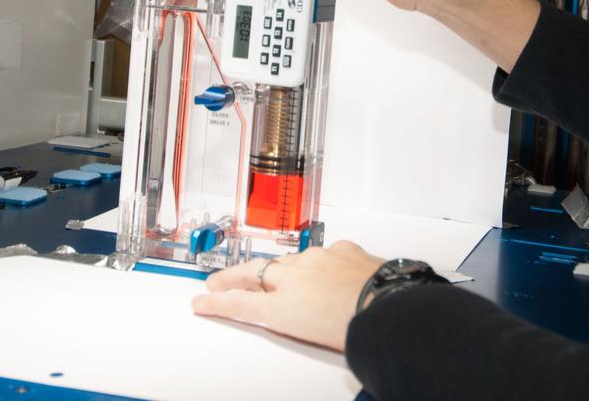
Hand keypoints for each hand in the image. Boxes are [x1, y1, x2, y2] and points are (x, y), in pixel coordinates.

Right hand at [191, 241, 384, 350]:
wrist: (387, 307)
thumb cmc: (353, 328)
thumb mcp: (310, 337)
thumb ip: (293, 320)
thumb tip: (287, 315)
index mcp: (283, 304)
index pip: (241, 303)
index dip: (218, 303)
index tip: (201, 302)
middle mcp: (295, 277)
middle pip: (255, 274)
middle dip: (234, 278)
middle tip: (218, 282)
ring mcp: (319, 260)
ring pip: (289, 261)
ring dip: (277, 270)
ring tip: (271, 279)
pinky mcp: (343, 251)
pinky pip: (324, 254)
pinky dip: (318, 262)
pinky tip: (323, 269)